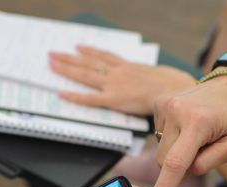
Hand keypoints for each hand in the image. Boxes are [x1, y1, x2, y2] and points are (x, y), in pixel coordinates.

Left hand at [49, 45, 194, 114]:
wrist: (174, 90)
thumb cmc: (169, 85)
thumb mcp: (155, 74)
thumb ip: (144, 75)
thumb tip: (143, 79)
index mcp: (127, 66)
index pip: (103, 56)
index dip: (89, 51)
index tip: (78, 47)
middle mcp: (117, 72)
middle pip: (88, 63)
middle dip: (68, 58)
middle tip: (52, 53)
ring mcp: (114, 84)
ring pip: (85, 74)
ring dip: (67, 68)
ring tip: (52, 64)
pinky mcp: (114, 99)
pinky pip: (90, 98)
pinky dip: (75, 95)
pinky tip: (62, 93)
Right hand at [147, 71, 226, 186]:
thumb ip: (208, 164)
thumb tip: (184, 171)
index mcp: (197, 123)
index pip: (176, 163)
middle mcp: (176, 111)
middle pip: (164, 160)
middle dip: (179, 165)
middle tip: (201, 150)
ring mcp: (164, 105)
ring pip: (160, 149)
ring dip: (176, 150)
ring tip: (195, 134)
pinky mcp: (158, 103)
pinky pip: (158, 135)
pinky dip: (172, 137)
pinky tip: (186, 126)